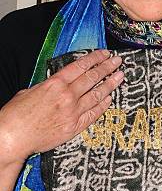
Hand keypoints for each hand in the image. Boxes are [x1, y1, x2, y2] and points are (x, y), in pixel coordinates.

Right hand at [0, 49, 123, 161]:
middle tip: (117, 61)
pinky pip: (94, 113)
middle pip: (93, 77)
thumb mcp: (31, 90)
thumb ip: (49, 85)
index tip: (105, 53)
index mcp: (55, 83)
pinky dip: (103, 105)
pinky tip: (109, 98)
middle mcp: (67, 95)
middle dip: (107, 67)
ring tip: (120, 76)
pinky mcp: (74, 126)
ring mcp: (73, 111)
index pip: (81, 66)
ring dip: (111, 84)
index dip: (95, 58)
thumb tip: (60, 83)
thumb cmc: (17, 115)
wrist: (12, 137)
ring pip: (97, 94)